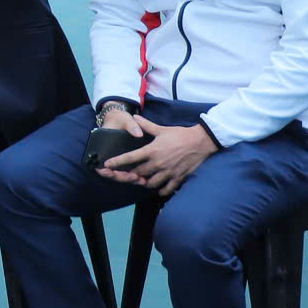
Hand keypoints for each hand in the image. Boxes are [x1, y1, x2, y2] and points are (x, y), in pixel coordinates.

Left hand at [97, 116, 216, 195]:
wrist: (201, 142)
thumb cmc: (180, 134)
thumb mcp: (161, 129)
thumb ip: (146, 125)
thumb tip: (134, 117)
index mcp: (152, 150)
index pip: (130, 158)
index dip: (117, 162)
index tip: (107, 166)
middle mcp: (158, 163)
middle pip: (137, 174)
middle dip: (127, 176)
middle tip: (120, 176)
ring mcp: (168, 172)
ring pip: (150, 183)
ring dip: (143, 183)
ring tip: (139, 180)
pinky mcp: (178, 178)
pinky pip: (166, 190)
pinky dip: (160, 190)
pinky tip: (157, 188)